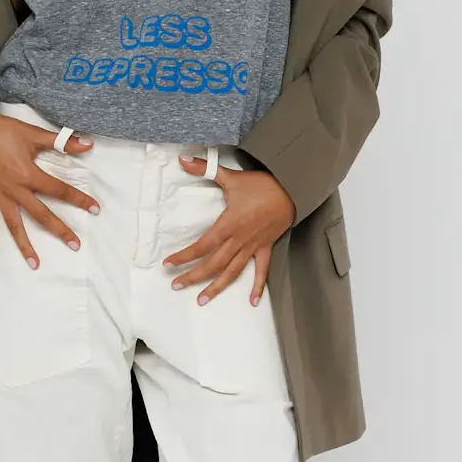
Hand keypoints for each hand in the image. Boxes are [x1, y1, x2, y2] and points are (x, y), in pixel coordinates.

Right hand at [0, 84, 98, 266]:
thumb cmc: (2, 130)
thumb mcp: (34, 134)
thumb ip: (61, 142)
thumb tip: (87, 144)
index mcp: (29, 174)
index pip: (60, 190)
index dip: (79, 199)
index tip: (94, 209)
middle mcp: (15, 189)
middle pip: (41, 214)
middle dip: (59, 230)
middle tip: (75, 245)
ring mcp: (0, 195)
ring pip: (15, 224)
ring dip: (25, 245)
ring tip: (35, 263)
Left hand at [163, 156, 295, 306]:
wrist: (293, 190)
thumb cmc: (262, 184)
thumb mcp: (232, 177)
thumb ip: (205, 169)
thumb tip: (183, 159)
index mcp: (229, 225)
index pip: (202, 245)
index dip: (184, 256)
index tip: (169, 263)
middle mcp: (239, 240)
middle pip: (213, 264)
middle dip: (193, 276)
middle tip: (176, 285)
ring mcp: (253, 246)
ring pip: (232, 272)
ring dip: (216, 287)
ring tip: (202, 300)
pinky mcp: (265, 248)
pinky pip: (261, 271)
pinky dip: (256, 286)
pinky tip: (252, 301)